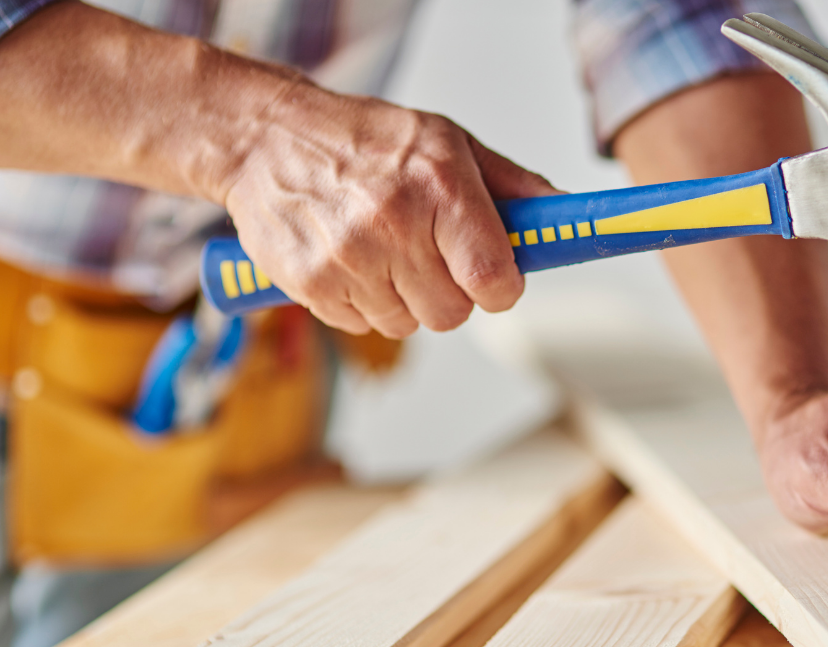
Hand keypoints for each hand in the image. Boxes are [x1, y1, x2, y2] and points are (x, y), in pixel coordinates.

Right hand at [221, 84, 556, 337]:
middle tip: (429, 254)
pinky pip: (362, 325)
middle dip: (450, 292)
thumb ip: (510, 185)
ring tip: (383, 250)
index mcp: (438, 184)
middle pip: (453, 313)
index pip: (493, 277)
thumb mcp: (447, 142)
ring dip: (404, 299)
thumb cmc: (364, 140)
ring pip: (408, 325)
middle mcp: (393, 222)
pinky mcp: (310, 283)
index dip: (501, 287)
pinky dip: (363, 303)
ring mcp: (348, 257)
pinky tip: (351, 260)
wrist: (265, 139)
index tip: (496, 279)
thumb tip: (562, 213)